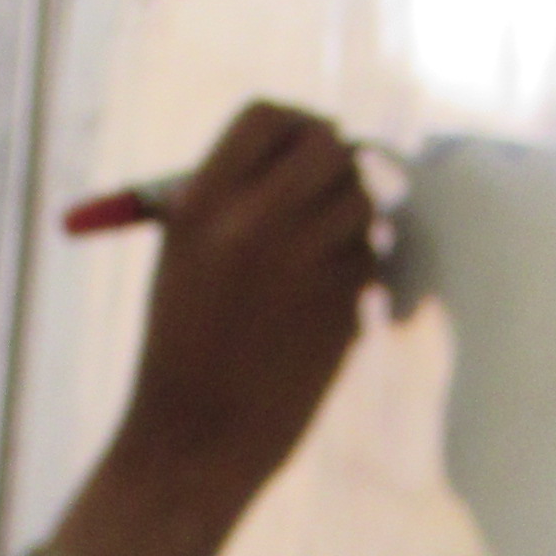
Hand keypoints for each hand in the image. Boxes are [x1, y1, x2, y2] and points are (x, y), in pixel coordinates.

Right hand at [48, 100, 376, 555]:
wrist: (193, 438)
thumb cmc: (184, 347)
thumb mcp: (186, 255)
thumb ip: (238, 196)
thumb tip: (312, 147)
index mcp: (201, 202)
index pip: (269, 117)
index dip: (296, 125)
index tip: (305, 143)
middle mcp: (253, 221)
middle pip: (328, 145)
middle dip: (339, 163)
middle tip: (336, 186)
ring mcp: (302, 261)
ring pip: (362, 202)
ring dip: (354, 220)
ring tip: (319, 258)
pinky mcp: (341, 303)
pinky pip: (371, 259)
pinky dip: (359, 273)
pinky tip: (322, 306)